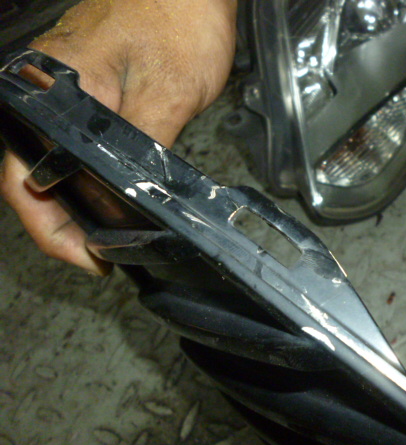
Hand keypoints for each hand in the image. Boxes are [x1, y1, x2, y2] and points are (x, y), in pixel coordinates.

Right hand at [0, 0, 236, 274]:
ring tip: (105, 235)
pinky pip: (70, 144)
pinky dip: (85, 176)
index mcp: (48, 89)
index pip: (23, 180)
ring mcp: (59, 88)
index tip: (88, 258)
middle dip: (62, 226)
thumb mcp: (168, 93)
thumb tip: (125, 205)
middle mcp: (42, 89)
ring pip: (48, 163)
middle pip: (29, 177)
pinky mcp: (83, 88)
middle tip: (99, 256)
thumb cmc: (180, 16)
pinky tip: (107, 195)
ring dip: (72, 204)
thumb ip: (140, 154)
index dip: (52, 231)